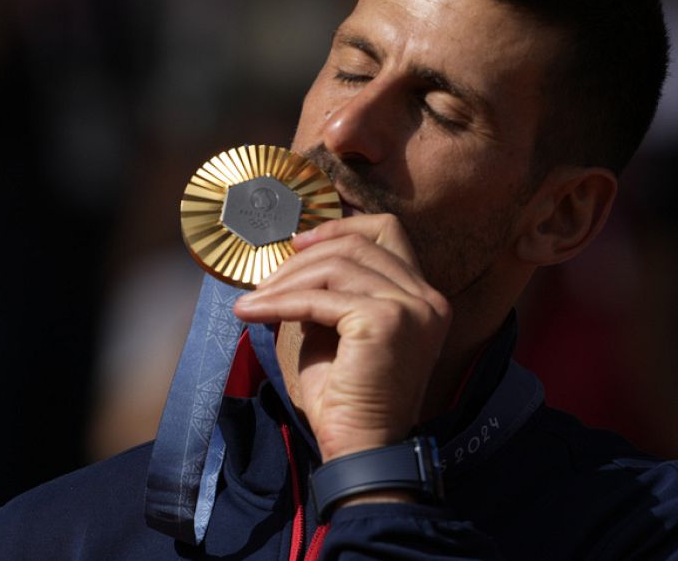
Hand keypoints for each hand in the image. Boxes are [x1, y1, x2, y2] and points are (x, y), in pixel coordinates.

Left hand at [233, 214, 451, 460]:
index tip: (301, 242)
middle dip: (304, 257)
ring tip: (253, 302)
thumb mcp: (338, 332)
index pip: (390, 233)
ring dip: (286, 281)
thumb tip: (295, 265)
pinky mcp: (385, 321)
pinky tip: (251, 313)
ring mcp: (411, 308)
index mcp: (424, 299)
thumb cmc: (347, 401)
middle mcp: (427, 299)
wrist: (360, 449)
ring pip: (336, 266)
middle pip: (359, 244)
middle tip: (265, 279)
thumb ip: (331, 295)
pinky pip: (319, 299)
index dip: (343, 227)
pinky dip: (280, 303)